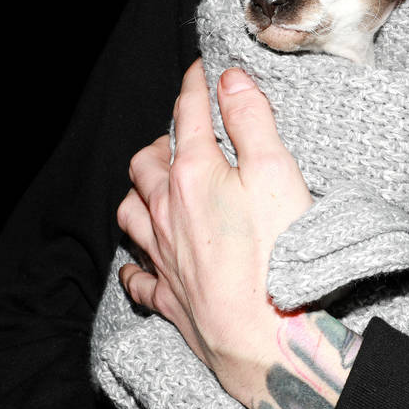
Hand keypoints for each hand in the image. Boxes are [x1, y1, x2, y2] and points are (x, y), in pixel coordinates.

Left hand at [117, 59, 361, 408]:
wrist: (265, 338)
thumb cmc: (280, 254)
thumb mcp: (277, 172)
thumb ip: (251, 120)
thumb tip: (230, 79)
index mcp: (194, 173)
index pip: (188, 114)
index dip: (195, 85)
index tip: (200, 70)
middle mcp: (166, 211)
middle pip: (146, 161)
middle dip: (162, 138)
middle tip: (183, 132)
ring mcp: (162, 256)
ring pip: (129, 211)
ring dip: (139, 191)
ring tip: (156, 185)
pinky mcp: (167, 297)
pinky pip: (135, 274)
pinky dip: (135, 259)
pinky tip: (144, 257)